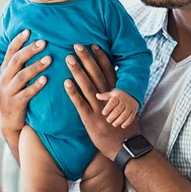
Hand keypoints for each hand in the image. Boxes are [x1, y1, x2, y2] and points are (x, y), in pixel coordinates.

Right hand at [0, 29, 50, 136]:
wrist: (8, 121)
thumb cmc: (15, 94)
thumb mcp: (13, 77)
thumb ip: (20, 63)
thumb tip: (35, 44)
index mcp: (5, 69)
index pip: (10, 51)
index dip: (18, 40)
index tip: (29, 30)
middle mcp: (5, 78)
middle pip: (16, 60)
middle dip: (30, 50)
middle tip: (43, 42)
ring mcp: (9, 91)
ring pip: (22, 76)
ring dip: (36, 66)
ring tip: (49, 59)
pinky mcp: (16, 103)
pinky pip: (26, 93)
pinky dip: (36, 86)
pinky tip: (45, 80)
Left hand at [65, 44, 139, 160]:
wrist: (124, 147)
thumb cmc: (122, 126)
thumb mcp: (123, 107)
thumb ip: (116, 94)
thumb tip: (111, 80)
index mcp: (116, 94)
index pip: (108, 71)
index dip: (101, 57)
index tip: (94, 44)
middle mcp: (108, 99)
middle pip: (96, 74)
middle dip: (87, 59)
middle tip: (77, 45)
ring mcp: (99, 108)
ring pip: (87, 86)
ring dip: (78, 71)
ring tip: (69, 58)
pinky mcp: (90, 119)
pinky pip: (80, 103)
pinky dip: (73, 92)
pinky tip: (66, 82)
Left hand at [97, 89, 138, 127]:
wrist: (132, 93)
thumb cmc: (120, 95)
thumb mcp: (113, 93)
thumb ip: (105, 96)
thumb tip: (97, 95)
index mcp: (118, 97)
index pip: (112, 102)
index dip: (108, 108)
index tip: (103, 113)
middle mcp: (124, 101)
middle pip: (118, 110)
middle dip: (113, 116)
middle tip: (108, 120)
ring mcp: (130, 106)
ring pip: (125, 115)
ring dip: (119, 121)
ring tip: (114, 124)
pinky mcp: (134, 111)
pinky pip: (131, 118)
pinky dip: (127, 123)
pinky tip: (122, 126)